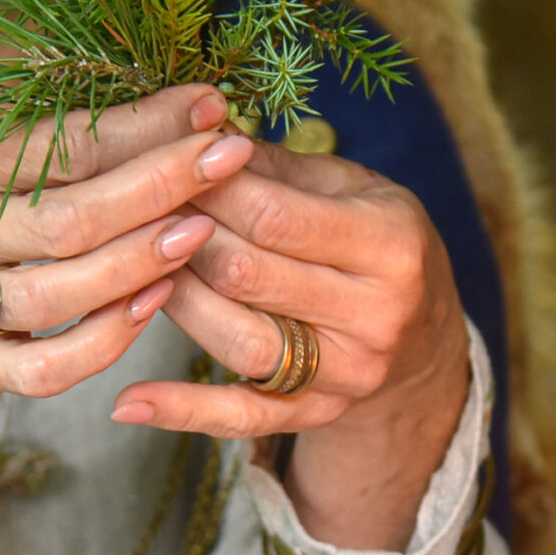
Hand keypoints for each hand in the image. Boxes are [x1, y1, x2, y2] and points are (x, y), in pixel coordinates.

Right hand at [0, 82, 249, 554]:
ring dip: (138, 260)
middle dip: (157, 183)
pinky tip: (154, 304)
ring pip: (57, 292)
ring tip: (203, 228)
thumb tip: (160, 103)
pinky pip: (44, 368)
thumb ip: (40, 136)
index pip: (52, 142)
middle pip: (62, 215)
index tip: (207, 104)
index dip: (137, 124)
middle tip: (228, 156)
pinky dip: (105, 340)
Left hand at [108, 141, 472, 550]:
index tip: (164, 166)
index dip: (207, 189)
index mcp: (392, 244)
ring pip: (238, 341)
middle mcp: (376, 315)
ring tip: (135, 270)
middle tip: (136, 212)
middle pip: (247, 276)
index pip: (274, 215)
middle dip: (181, 238)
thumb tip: (194, 136)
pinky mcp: (318, 414)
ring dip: (175, 301)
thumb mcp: (351, 188)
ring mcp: (348, 373)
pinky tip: (129, 401)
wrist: (426, 337)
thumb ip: (276, 168)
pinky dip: (183, 412)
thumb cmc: (376, 239)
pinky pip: (242, 418)